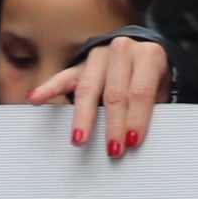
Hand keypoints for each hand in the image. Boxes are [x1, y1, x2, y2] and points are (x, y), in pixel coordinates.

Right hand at [32, 32, 169, 157]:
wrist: (138, 49)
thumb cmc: (151, 74)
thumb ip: (154, 106)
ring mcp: (97, 57)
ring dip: (84, 118)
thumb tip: (142, 137)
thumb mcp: (163, 85)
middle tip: (113, 149)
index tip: (133, 141)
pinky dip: (47, 89)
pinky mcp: (78, 66)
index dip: (137, 117)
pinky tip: (35, 99)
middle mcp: (122, 51)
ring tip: (79, 140)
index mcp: (149, 55)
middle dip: (114, 124)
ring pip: (88, 90)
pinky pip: (62, 78)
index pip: (141, 91)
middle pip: (115, 93)